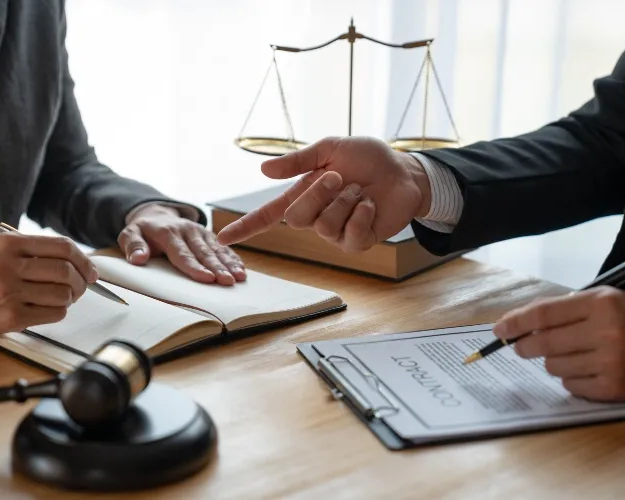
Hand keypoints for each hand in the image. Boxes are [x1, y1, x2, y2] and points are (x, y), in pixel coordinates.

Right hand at [0, 233, 97, 333]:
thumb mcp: (7, 250)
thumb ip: (41, 251)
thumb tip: (84, 265)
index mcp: (10, 244)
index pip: (62, 247)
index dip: (84, 260)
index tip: (91, 271)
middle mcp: (9, 266)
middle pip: (65, 271)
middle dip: (81, 281)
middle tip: (81, 287)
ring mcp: (10, 293)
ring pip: (63, 294)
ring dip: (71, 298)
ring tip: (63, 297)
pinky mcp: (12, 317)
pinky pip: (54, 313)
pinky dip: (60, 311)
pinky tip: (49, 307)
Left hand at [118, 204, 245, 284]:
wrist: (156, 216)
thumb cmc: (143, 231)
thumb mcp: (129, 234)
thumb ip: (133, 246)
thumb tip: (138, 259)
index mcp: (169, 232)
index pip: (182, 253)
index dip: (195, 267)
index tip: (207, 278)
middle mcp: (188, 230)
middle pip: (203, 253)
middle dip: (217, 268)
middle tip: (228, 281)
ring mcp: (201, 232)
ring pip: (216, 250)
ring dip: (229, 264)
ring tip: (239, 277)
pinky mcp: (209, 236)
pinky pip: (223, 248)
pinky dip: (233, 258)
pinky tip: (242, 270)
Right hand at [216, 136, 431, 252]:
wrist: (403, 171)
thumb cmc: (367, 158)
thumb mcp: (330, 149)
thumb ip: (298, 161)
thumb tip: (263, 170)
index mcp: (304, 194)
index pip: (268, 215)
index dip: (246, 227)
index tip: (222, 238)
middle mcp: (315, 216)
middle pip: (297, 217)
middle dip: (320, 194)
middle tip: (341, 178)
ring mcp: (335, 232)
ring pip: (324, 226)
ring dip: (346, 201)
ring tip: (360, 190)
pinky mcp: (357, 241)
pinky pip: (349, 236)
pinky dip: (362, 214)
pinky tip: (370, 205)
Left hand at [493, 286, 624, 401]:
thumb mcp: (604, 300)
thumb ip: (564, 309)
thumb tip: (519, 325)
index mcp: (601, 304)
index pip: (544, 314)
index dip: (515, 323)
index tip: (499, 330)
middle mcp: (606, 332)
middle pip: (543, 342)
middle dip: (524, 346)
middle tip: (520, 347)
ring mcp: (611, 362)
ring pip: (553, 365)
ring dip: (552, 361)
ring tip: (572, 354)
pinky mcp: (614, 388)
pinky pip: (570, 385)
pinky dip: (570, 378)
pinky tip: (587, 369)